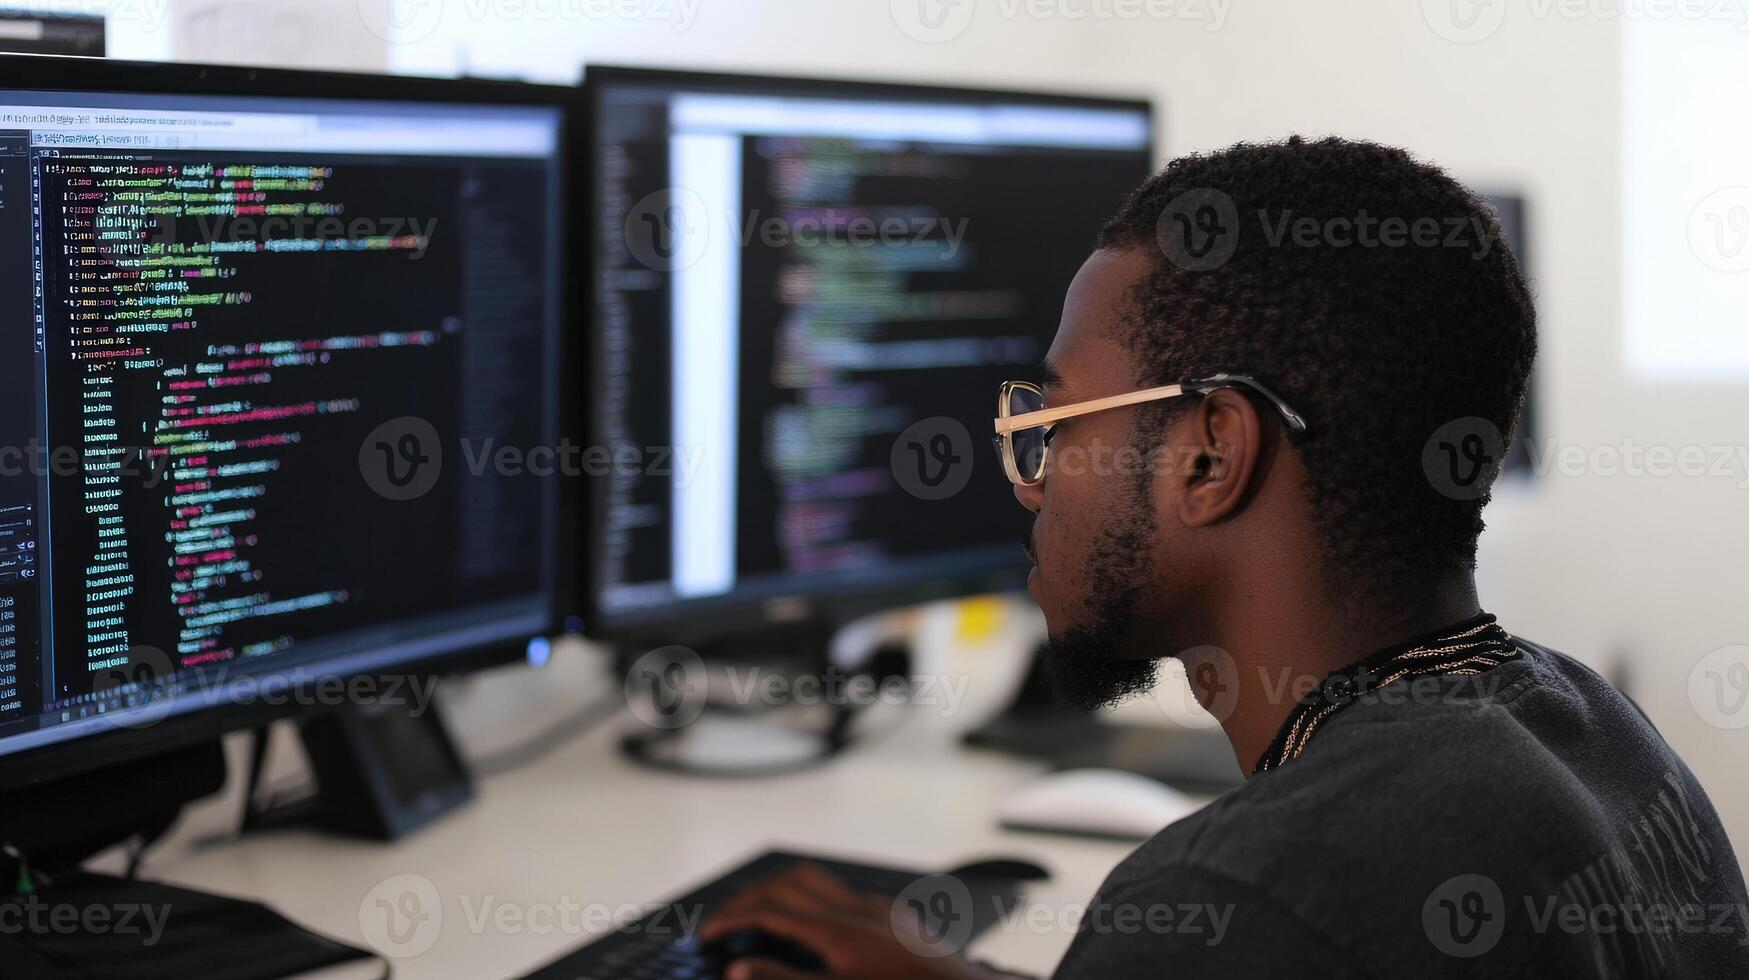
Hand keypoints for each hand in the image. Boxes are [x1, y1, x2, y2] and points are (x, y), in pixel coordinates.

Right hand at [697, 863, 998, 979]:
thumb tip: (738, 969)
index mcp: (838, 932)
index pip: (769, 908)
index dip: (731, 917)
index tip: (707, 932)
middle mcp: (856, 910)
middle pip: (787, 883)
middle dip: (749, 896)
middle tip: (724, 920)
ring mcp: (877, 909)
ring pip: (815, 880)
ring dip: (779, 891)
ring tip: (756, 916)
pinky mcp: (893, 915)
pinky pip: (842, 893)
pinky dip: (811, 900)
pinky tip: (809, 927)